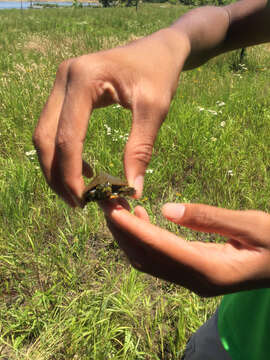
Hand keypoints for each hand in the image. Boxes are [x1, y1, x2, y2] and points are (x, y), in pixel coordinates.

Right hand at [33, 29, 189, 206]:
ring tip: (78, 191)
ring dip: (55, 166)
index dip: (71, 173)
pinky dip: (62, 153)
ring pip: (44, 134)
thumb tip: (132, 190)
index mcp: (83, 79)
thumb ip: (140, 149)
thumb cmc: (160, 74)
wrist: (157, 49)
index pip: (68, 136)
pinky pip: (53, 128)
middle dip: (56, 175)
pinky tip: (82, 168)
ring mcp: (61, 83)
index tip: (84, 200)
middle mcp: (64, 77)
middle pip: (45, 137)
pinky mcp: (65, 91)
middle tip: (77, 202)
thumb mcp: (155, 110)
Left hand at [100, 200, 269, 296]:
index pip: (160, 249)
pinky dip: (143, 240)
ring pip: (149, 260)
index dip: (133, 230)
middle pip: (147, 258)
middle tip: (106, 202)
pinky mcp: (194, 274)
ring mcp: (194, 281)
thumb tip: (167, 208)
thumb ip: (210, 218)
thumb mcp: (251, 225)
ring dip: (129, 236)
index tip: (111, 210)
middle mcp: (196, 281)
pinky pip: (160, 259)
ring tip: (116, 206)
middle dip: (122, 232)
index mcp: (211, 271)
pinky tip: (139, 219)